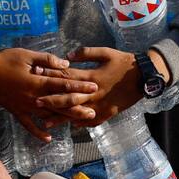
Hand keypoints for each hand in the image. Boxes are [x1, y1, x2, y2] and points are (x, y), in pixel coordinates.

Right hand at [0, 48, 97, 139]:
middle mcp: (33, 98)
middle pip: (60, 104)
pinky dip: (38, 132)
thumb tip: (65, 64)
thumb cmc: (5, 60)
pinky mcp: (16, 111)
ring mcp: (25, 107)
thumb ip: (47, 60)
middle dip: (78, 107)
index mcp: (37, 82)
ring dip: (64, 119)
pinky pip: (28, 125)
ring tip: (80, 122)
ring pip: (48, 115)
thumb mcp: (27, 55)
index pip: (63, 85)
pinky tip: (48, 138)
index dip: (79, 86)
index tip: (94, 87)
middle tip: (94, 111)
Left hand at [33, 47, 164, 126]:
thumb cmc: (125, 62)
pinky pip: (92, 121)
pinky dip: (81, 123)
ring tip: (45, 122)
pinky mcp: (108, 112)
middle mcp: (94, 93)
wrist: (144, 77)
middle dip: (50, 101)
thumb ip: (87, 53)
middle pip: (68, 98)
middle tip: (34, 103)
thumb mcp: (106, 52)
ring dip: (61, 118)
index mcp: (92, 77)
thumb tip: (68, 55)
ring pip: (77, 113)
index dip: (51, 76)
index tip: (37, 76)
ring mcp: (100, 105)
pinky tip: (70, 126)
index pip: (67, 77)